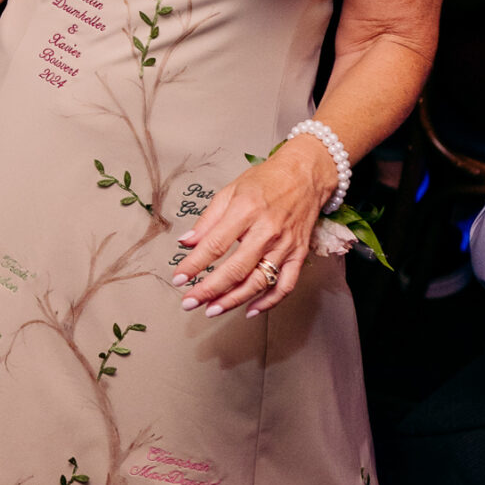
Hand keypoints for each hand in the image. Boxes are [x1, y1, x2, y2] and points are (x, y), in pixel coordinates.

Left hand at [170, 136, 336, 317]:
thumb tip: (185, 242)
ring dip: (234, 300)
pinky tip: (250, 310)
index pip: (214, 244)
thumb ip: (208, 220)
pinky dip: (269, 302)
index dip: (194, 264)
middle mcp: (267, 230)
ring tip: (213, 309)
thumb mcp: (230, 191)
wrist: (305, 174)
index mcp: (246, 210)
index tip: (179, 278)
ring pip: (259, 281)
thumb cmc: (266, 180)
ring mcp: (285, 245)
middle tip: (189, 302)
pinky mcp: (299, 254)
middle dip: (210, 290)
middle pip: (236, 269)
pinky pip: (285, 285)